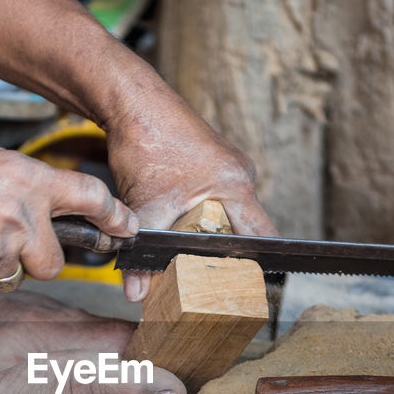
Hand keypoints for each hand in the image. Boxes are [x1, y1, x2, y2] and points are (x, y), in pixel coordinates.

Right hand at [0, 141, 134, 297]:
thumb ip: (28, 188)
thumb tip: (53, 211)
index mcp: (30, 181)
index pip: (92, 198)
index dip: (116, 217)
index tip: (128, 229)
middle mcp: (22, 217)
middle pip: (54, 263)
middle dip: (34, 259)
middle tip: (1, 239)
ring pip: (15, 278)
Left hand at [103, 94, 278, 300]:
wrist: (130, 99)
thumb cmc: (147, 138)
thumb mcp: (145, 205)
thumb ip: (142, 252)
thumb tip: (137, 294)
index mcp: (236, 185)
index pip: (263, 237)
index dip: (257, 265)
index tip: (246, 289)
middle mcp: (239, 173)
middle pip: (247, 227)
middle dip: (231, 255)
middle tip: (216, 281)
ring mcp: (226, 164)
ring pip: (229, 212)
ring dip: (214, 234)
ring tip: (196, 259)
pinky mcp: (209, 161)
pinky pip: (216, 197)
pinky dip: (202, 216)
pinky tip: (182, 228)